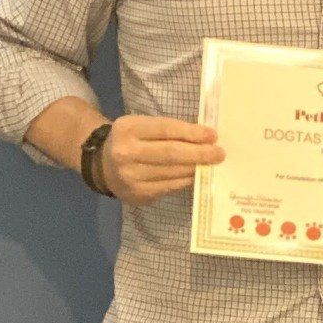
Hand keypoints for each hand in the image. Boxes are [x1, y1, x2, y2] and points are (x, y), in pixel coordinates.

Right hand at [94, 113, 223, 204]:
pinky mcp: (138, 194)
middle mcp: (126, 153)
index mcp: (127, 129)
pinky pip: (170, 187)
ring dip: (196, 168)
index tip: (212, 136)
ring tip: (212, 164)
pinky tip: (196, 175)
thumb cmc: (130, 141)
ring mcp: (131, 177)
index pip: (166, 129)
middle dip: (199, 154)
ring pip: (172, 172)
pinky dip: (186, 180)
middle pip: (170, 153)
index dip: (191, 133)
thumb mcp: (141, 127)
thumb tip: (204, 139)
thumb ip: (167, 131)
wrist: (102, 166)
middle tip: (219, 153)